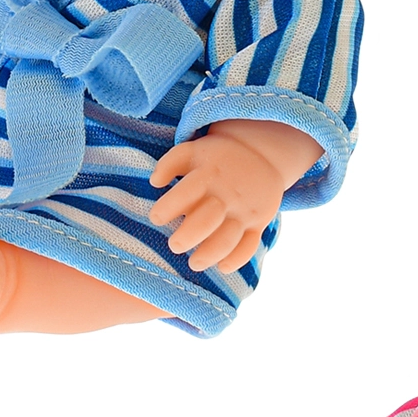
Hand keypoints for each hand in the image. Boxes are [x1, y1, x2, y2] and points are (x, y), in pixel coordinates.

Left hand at [148, 120, 320, 272]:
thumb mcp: (193, 150)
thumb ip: (170, 164)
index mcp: (209, 175)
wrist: (262, 154)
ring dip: (210, 254)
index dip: (168, 208)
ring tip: (194, 263)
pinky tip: (222, 267)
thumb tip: (154, 182)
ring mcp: (245, 211)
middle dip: (188, 237)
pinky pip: (250, 244)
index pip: (186, 193)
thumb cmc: (218, 157)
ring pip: (228, 238)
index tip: (156, 218)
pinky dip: (237, 259)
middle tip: (174, 245)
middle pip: (207, 221)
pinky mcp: (259, 222)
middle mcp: (228, 195)